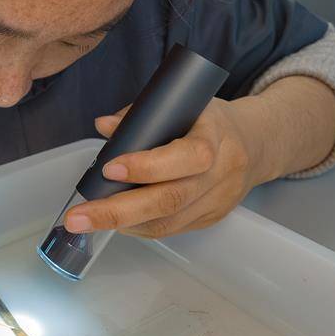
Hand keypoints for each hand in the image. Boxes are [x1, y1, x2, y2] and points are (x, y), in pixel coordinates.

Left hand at [63, 98, 274, 237]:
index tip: (109, 167)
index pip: (187, 157)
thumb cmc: (210, 121)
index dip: (148, 166)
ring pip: (168, 222)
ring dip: (122, 224)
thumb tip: (103, 125)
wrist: (256, 144)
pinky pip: (172, 230)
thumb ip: (141, 115)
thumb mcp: (182, 105)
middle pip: (170, 200)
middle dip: (117, 211)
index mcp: (215, 138)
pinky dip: (140, 227)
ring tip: (88, 220)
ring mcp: (217, 201)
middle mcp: (220, 174)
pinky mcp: (211, 219)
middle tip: (78, 217)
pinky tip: (117, 222)